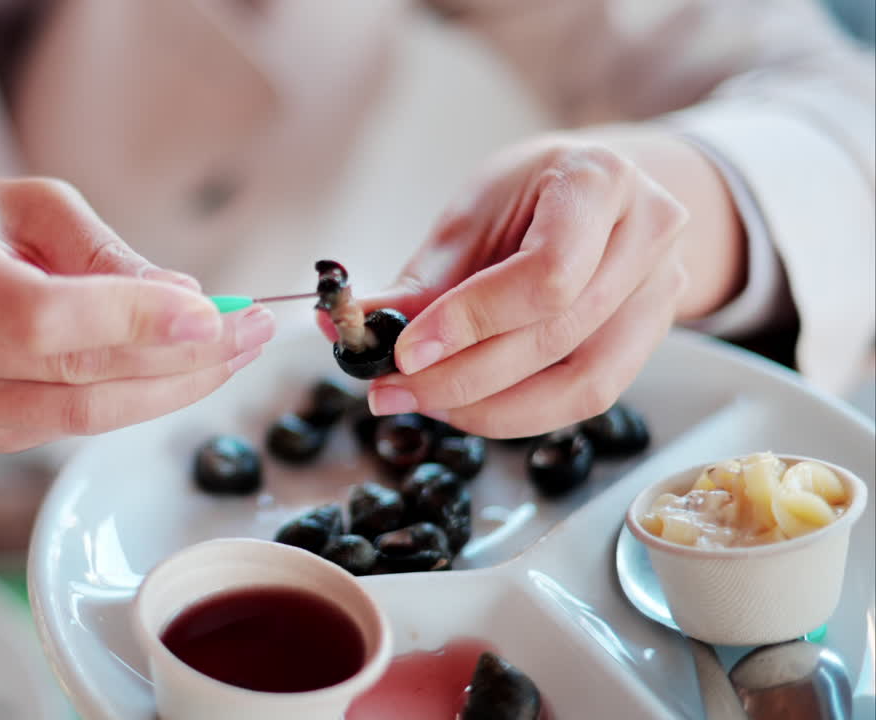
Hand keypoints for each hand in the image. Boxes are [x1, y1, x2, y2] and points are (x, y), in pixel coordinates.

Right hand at [0, 179, 272, 451]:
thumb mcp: (29, 205)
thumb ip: (103, 254)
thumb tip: (185, 302)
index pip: (40, 315)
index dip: (131, 320)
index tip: (212, 312)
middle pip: (71, 374)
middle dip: (178, 357)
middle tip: (252, 331)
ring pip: (79, 416)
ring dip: (171, 390)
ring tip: (235, 353)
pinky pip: (68, 429)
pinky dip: (135, 402)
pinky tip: (179, 372)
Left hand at [328, 138, 689, 437]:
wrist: (602, 196)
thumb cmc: (529, 196)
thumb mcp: (471, 216)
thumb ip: (419, 280)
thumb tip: (341, 330)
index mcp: (600, 179)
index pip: (546, 272)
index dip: (471, 320)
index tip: (404, 350)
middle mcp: (648, 232)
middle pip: (557, 335)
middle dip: (461, 376)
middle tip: (390, 390)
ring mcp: (662, 288)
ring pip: (580, 383)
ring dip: (489, 408)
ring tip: (422, 402)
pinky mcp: (653, 338)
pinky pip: (588, 398)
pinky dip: (519, 414)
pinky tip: (466, 407)